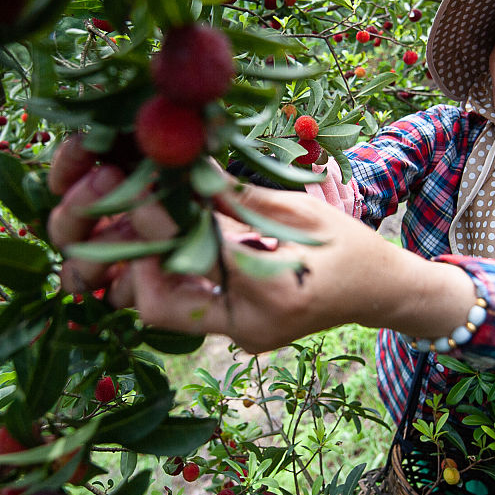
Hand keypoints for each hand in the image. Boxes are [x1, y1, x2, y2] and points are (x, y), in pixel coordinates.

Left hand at [47, 135, 473, 352]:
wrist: (380, 292)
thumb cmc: (350, 245)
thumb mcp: (298, 209)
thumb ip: (235, 194)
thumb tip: (180, 159)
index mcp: (273, 293)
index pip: (195, 253)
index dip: (157, 217)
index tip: (131, 179)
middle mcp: (247, 326)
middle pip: (158, 303)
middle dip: (129, 254)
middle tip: (114, 209)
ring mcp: (236, 336)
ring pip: (159, 310)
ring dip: (136, 267)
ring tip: (128, 221)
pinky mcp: (229, 332)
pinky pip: (179, 307)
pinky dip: (160, 273)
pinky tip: (153, 238)